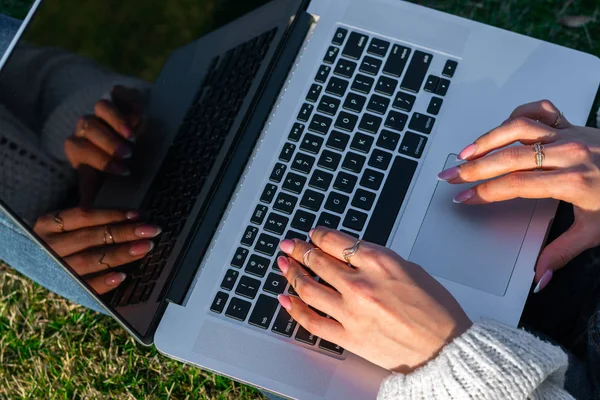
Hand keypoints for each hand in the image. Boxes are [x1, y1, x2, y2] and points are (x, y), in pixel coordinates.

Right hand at [34, 208, 160, 293]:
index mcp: (48, 224)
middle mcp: (47, 245)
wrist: (30, 264)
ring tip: (144, 248)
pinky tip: (122, 277)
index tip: (138, 214)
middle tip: (151, 231)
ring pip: (90, 260)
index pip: (84, 216)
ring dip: (120, 254)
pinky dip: (103, 282)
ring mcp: (52, 268)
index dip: (112, 214)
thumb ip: (89, 220)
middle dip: (124, 233)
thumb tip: (130, 216)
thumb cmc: (58, 240)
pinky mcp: (61, 288)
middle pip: (91, 237)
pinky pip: (84, 287)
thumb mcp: (63, 224)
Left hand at [64, 86, 142, 203]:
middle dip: (108, 141)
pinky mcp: (119, 97)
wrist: (125, 141)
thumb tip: (87, 216)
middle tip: (128, 153)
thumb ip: (94, 196)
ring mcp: (103, 111)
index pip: (79, 149)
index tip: (123, 171)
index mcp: (80, 148)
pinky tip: (140, 114)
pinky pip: (118, 93)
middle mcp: (88, 127)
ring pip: (101, 107)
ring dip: (116, 121)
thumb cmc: (114, 167)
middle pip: (88, 126)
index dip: (100, 159)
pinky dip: (128, 100)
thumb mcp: (102, 182)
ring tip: (133, 136)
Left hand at [277, 228, 471, 372]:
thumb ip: (378, 261)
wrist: (445, 348)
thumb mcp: (411, 270)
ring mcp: (351, 311)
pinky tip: (285, 299)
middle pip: (317, 261)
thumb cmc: (436, 311)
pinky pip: (312, 321)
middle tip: (289, 245)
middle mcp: (361, 284)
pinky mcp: (347, 336)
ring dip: (291, 273)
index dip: (319, 236)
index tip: (313, 235)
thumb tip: (355, 256)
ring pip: (309, 288)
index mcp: (379, 262)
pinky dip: (294, 309)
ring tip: (283, 265)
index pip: (336, 242)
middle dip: (299, 250)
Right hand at [437, 100, 599, 290]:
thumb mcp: (596, 231)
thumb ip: (562, 253)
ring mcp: (569, 134)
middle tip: (450, 176)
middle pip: (508, 156)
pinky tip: (500, 127)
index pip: (515, 184)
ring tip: (465, 152)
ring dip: (487, 139)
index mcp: (571, 181)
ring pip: (518, 128)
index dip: (485, 192)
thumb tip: (539, 277)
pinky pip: (539, 110)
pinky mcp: (572, 124)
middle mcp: (567, 153)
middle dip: (473, 167)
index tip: (465, 197)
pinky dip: (517, 114)